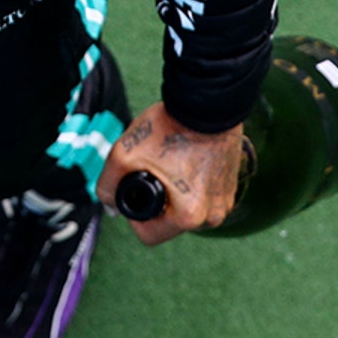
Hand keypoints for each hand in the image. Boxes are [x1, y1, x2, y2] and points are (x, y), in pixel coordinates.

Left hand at [95, 102, 244, 245]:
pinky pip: (202, 196)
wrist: (208, 102)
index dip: (133, 216)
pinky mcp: (230, 187)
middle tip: (153, 168)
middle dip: (156, 201)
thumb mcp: (124, 155)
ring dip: (174, 192)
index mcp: (189, 216)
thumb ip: (107, 186)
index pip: (149, 236)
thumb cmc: (171, 127)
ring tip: (170, 161)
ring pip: (185, 209)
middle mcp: (212, 215)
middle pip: (169, 222)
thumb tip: (109, 205)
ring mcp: (225, 202)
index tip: (134, 189)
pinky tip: (185, 159)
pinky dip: (191, 183)